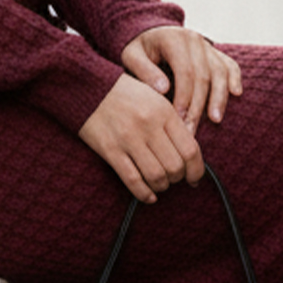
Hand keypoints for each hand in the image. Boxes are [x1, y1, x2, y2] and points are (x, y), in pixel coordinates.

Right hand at [78, 73, 203, 203]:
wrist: (86, 87)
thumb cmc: (125, 94)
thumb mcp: (155, 98)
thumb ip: (173, 122)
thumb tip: (190, 154)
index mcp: (164, 111)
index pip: (190, 149)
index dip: (196, 170)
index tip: (194, 178)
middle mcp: (149, 125)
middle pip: (175, 166)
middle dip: (178, 179)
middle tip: (175, 179)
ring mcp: (128, 138)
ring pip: (156, 176)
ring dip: (162, 186)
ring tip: (161, 184)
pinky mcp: (110, 150)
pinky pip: (133, 180)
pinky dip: (144, 193)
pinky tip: (149, 196)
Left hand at [121, 27, 241, 133]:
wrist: (150, 34)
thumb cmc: (139, 50)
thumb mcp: (131, 56)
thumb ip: (144, 70)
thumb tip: (163, 89)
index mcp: (174, 39)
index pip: (185, 71)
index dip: (184, 96)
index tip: (178, 118)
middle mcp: (194, 39)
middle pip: (204, 75)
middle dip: (199, 105)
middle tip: (191, 129)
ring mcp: (207, 46)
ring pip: (220, 71)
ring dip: (220, 97)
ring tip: (216, 119)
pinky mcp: (215, 53)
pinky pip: (230, 65)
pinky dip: (234, 78)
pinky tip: (236, 94)